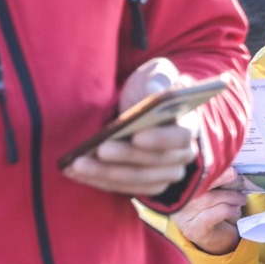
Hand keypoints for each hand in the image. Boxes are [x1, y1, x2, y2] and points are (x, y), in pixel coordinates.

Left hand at [64, 58, 201, 196]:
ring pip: (138, 179)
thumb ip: (159, 78)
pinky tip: (76, 172)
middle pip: (156, 163)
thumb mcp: (154, 74)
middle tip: (100, 149)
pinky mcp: (147, 185)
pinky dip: (100, 182)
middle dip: (126, 157)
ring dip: (107, 174)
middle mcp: (182, 154)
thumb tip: (157, 90)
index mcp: (188, 125)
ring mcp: (166, 173)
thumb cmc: (147, 89)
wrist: (135, 109)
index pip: (181, 137)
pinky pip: (125, 189)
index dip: (160, 139)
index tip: (137, 136)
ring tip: (79, 165)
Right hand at [172, 167, 249, 254]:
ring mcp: (183, 217)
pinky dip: (226, 210)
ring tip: (240, 199)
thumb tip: (229, 168)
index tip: (224, 164)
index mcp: (180, 188)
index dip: (208, 168)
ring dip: (229, 198)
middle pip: (198, 185)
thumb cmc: (219, 210)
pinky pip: (210, 215)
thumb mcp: (217, 189)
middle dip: (220, 179)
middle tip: (235, 176)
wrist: (220, 239)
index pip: (192, 174)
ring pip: (207, 199)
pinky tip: (234, 211)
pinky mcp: (193, 230)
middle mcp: (177, 202)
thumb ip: (217, 178)